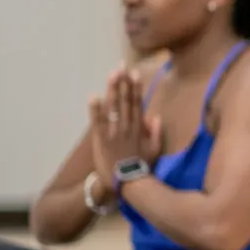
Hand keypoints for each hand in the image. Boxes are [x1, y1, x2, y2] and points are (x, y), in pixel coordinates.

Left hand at [89, 67, 161, 185]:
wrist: (127, 183)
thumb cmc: (141, 167)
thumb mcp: (155, 150)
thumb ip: (156, 132)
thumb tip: (154, 116)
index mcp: (139, 128)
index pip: (137, 104)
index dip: (135, 88)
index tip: (134, 74)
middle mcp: (127, 126)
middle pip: (124, 101)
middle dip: (122, 83)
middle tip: (120, 66)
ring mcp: (113, 132)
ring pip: (113, 107)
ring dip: (112, 90)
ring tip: (111, 75)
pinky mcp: (101, 139)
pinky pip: (97, 122)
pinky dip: (95, 109)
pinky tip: (93, 96)